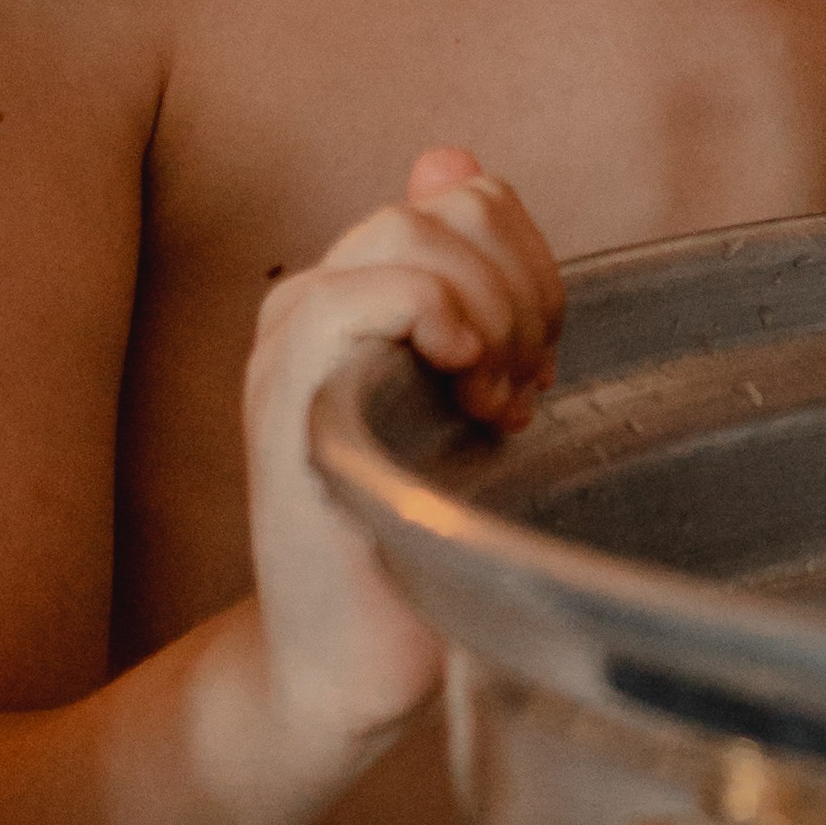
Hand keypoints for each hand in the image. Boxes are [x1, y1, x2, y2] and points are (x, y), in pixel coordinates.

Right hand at [242, 148, 562, 753]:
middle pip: (448, 207)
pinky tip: (460, 384)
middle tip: (523, 392)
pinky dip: (428, 316)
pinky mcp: (285, 403)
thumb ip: (468, 280)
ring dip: (484, 312)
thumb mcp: (467, 392)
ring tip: (492, 408)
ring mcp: (292, 349)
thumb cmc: (420, 538)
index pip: (468, 194)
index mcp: (361, 291)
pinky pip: (353, 298)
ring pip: (407, 236)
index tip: (540, 364)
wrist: (351, 665)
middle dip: (521, 290)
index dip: (531, 264)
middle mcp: (316, 302)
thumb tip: (451, 159)